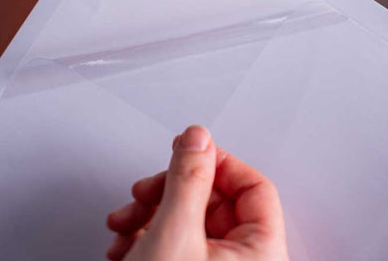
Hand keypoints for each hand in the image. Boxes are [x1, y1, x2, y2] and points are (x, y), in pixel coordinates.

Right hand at [106, 126, 289, 260]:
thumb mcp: (175, 233)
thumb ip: (187, 179)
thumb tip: (197, 137)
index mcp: (262, 252)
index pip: (254, 186)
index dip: (217, 162)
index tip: (186, 153)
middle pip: (213, 201)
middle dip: (167, 192)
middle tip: (145, 191)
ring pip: (187, 221)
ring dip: (148, 215)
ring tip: (125, 224)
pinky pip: (175, 245)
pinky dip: (147, 238)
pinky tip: (125, 246)